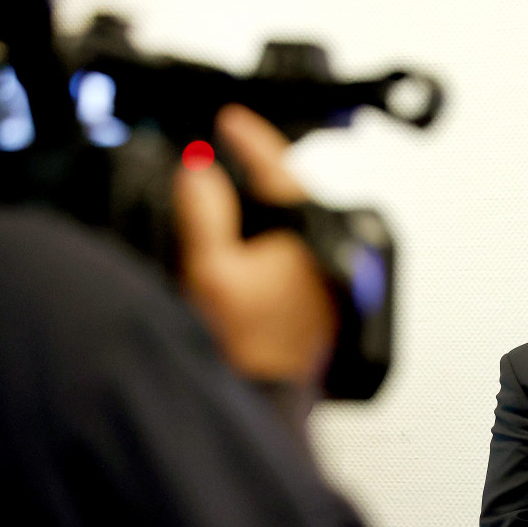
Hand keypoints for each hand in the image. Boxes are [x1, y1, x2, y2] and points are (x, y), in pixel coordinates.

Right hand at [173, 104, 336, 386]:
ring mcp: (326, 283)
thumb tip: (198, 172)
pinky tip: (238, 249)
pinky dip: (265, 244)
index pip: (281, 169)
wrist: (263, 406)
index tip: (230, 120)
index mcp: (312, 237)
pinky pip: (290, 256)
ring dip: (258, 211)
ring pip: (290, 228)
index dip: (250, 139)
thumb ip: (203, 211)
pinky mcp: (317, 307)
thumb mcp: (210, 270)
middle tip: (223, 152)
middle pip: (289, 197)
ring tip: (221, 197)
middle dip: (255, 173)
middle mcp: (329, 257)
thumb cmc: (247, 351)